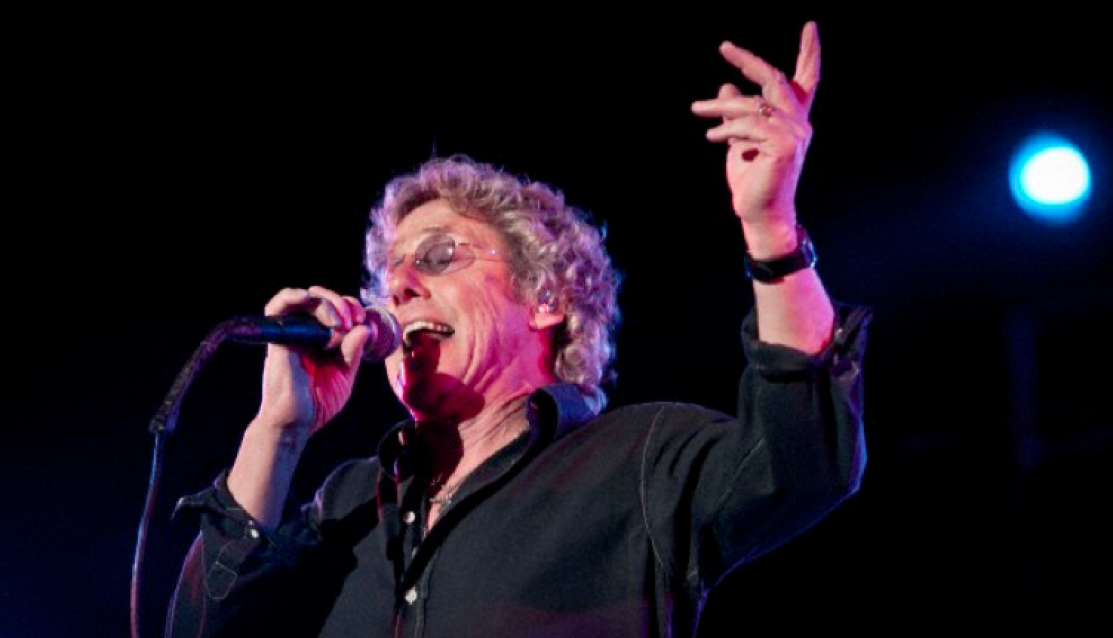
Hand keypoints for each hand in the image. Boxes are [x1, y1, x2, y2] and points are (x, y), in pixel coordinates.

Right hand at [254, 286, 372, 436]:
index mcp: (324, 339)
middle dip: (342, 303)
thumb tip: (365, 327)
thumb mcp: (345, 374)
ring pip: (305, 298)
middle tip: (353, 320)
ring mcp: (292, 333)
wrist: (297, 422)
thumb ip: (354, 351)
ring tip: (338, 321)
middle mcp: (307, 332)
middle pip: (322, 298)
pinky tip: (308, 299)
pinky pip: (277, 306)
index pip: (337, 308)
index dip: (352, 308)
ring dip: (326, 302)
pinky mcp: (279, 337)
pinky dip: (292, 296)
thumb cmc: (319, 402)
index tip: (363, 322)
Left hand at [691, 21, 819, 241]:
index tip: (810, 26)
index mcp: (793, 120)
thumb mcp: (739, 140)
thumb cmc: (752, 180)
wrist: (759, 213)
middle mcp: (800, 124)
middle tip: (724, 47)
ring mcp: (794, 134)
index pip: (806, 81)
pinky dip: (727, 129)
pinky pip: (749, 125)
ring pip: (752, 104)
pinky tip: (712, 137)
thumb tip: (726, 86)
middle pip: (775, 80)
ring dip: (721, 106)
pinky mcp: (783, 146)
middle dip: (749, 61)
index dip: (809, 53)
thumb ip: (736, 115)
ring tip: (697, 110)